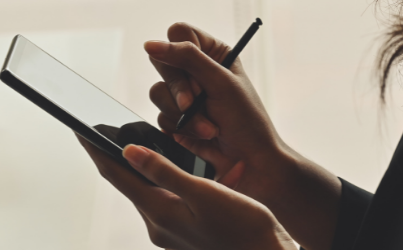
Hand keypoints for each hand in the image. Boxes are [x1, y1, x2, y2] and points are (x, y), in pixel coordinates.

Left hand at [77, 135, 296, 249]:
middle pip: (127, 184)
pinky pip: (167, 201)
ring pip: (148, 192)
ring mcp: (171, 233)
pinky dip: (166, 183)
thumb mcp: (204, 193)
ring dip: (142, 170)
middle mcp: (158, 226)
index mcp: (159, 213)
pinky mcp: (185, 235)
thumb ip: (165, 171)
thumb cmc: (244, 227)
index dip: (96, 150)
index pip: (116, 175)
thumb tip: (129, 151)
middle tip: (99, 133)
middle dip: (114, 158)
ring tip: (133, 147)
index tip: (79, 128)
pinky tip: (178, 172)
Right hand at [146, 23, 340, 249]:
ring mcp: (184, 97)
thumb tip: (151, 45)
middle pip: (162, 63)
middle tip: (194, 104)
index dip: (180, 54)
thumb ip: (187, 59)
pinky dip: (180, 129)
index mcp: (214, 53)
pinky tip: (202, 137)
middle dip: (180, 90)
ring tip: (209, 128)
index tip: (195, 76)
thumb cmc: (247, 122)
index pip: (179, 34)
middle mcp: (197, 72)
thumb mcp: (221, 83)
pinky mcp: (176, 121)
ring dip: (183, 115)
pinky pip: (160, 117)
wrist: (252, 165)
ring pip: (158, 93)